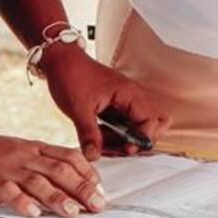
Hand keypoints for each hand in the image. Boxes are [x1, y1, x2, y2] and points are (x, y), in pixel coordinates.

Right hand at [0, 127, 104, 217]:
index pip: (68, 156)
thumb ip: (38, 164)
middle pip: (59, 169)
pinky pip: (7, 191)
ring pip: (38, 180)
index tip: (101, 189)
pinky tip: (33, 213)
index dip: (87, 172)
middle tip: (98, 204)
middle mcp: (24, 155)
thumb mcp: (16, 153)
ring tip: (73, 212)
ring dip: (57, 197)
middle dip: (81, 187)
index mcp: (33, 148)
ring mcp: (6, 168)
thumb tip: (65, 183)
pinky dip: (22, 202)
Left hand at [42, 44, 169, 158]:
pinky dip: (117, 136)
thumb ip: (88, 134)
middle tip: (118, 147)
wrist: (62, 61)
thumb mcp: (78, 108)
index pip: (152, 121)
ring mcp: (126, 100)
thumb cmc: (71, 76)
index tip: (125, 149)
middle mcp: (132, 96)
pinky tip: (99, 138)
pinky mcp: (118, 105)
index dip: (142, 139)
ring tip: (101, 143)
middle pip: (155, 123)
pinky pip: (127, 125)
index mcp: (128, 93)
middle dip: (139, 141)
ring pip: (140, 127)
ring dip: (125, 140)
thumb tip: (94, 156)